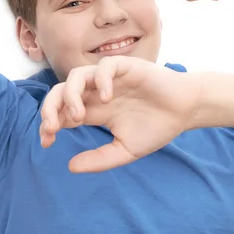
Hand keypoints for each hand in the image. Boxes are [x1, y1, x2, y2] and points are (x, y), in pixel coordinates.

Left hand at [39, 56, 198, 172]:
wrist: (186, 111)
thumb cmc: (157, 127)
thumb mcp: (125, 150)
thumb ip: (99, 159)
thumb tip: (70, 166)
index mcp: (95, 111)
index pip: (61, 111)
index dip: (49, 123)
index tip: (47, 141)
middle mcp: (97, 93)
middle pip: (60, 91)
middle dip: (49, 107)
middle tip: (51, 127)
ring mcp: (110, 78)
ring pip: (76, 75)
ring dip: (70, 95)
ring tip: (78, 115)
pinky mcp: (126, 67)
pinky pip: (104, 66)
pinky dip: (100, 80)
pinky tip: (106, 98)